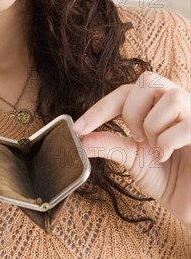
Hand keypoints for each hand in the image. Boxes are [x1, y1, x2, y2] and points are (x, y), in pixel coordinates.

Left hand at [73, 71, 190, 225]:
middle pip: (147, 81)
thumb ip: (108, 145)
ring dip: (154, 127)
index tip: (79, 128)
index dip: (100, 108)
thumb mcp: (133, 159)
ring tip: (158, 149)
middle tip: (136, 138)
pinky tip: (170, 155)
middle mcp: (178, 102)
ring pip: (169, 98)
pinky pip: (184, 124)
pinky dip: (169, 142)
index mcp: (158, 105)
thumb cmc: (171, 177)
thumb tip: (81, 139)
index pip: (125, 92)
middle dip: (133, 111)